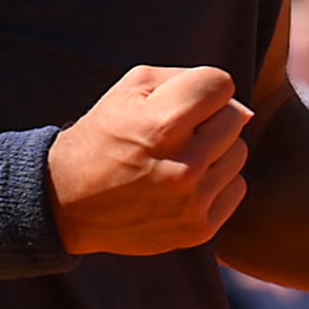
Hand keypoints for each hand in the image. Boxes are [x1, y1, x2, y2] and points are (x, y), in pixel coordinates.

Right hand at [50, 65, 252, 256]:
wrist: (68, 201)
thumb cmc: (104, 135)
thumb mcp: (130, 89)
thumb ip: (185, 79)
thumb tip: (232, 97)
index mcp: (163, 124)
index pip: (222, 84)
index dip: (202, 87)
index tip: (182, 100)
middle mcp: (183, 165)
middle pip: (237, 117)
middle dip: (210, 117)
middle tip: (179, 129)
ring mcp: (192, 201)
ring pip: (239, 152)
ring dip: (216, 149)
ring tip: (181, 155)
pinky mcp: (199, 229)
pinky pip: (236, 187)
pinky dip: (217, 182)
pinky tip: (186, 183)